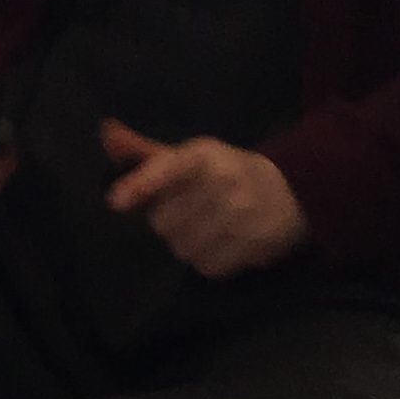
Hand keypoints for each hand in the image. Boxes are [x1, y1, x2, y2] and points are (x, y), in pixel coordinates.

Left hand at [102, 124, 306, 276]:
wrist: (293, 190)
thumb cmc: (227, 172)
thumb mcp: (189, 156)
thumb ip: (144, 151)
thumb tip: (106, 131)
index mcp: (203, 155)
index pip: (167, 168)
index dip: (140, 185)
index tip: (115, 202)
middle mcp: (223, 181)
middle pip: (163, 221)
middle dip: (168, 220)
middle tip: (190, 210)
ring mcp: (240, 215)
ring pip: (182, 247)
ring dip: (187, 243)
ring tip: (208, 227)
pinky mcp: (253, 245)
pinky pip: (207, 267)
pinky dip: (208, 260)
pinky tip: (223, 243)